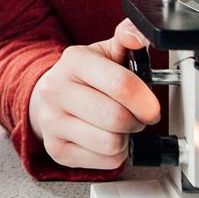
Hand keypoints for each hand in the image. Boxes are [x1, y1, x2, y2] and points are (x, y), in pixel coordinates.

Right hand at [29, 19, 162, 169]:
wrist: (47, 99)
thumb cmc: (83, 78)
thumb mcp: (105, 52)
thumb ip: (127, 37)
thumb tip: (138, 35)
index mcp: (73, 60)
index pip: (122, 84)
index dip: (145, 100)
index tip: (151, 106)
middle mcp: (56, 90)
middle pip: (118, 118)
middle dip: (136, 121)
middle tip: (135, 116)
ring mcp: (52, 122)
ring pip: (112, 144)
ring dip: (125, 139)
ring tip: (118, 127)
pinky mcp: (56, 149)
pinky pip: (104, 162)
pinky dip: (114, 155)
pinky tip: (104, 139)